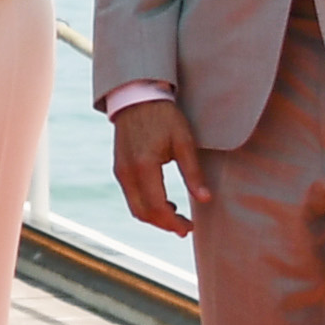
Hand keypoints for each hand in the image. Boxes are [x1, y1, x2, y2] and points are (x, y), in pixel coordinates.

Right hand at [111, 96, 210, 236]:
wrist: (138, 98)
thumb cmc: (165, 117)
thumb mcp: (184, 142)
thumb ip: (193, 172)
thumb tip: (205, 199)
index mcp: (144, 166)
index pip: (157, 207)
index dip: (173, 222)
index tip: (190, 227)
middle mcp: (127, 172)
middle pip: (142, 213)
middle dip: (164, 224)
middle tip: (185, 227)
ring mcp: (120, 171)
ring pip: (134, 207)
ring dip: (154, 216)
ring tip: (176, 215)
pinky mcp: (119, 168)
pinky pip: (131, 196)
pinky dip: (146, 205)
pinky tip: (163, 201)